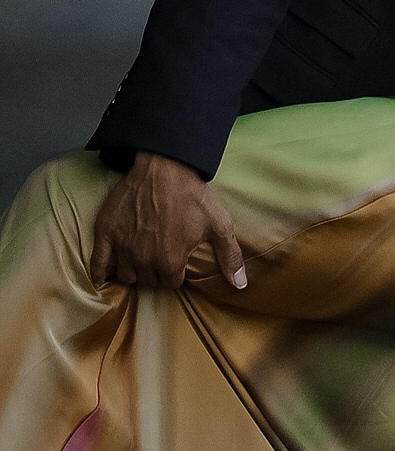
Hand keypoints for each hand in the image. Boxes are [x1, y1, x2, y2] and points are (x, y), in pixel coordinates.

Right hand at [90, 153, 247, 294]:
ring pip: (126, 275)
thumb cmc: (192, 193)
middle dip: (156, 272)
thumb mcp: (218, 223)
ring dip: (134, 271)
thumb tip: (240, 285)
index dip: (176, 272)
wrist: (165, 165)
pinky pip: (97, 265)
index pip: (170, 283)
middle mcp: (143, 260)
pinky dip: (101, 274)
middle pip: (148, 281)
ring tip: (141, 259)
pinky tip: (105, 277)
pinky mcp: (106, 234)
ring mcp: (122, 247)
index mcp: (169, 261)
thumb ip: (229, 256)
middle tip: (160, 255)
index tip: (177, 259)